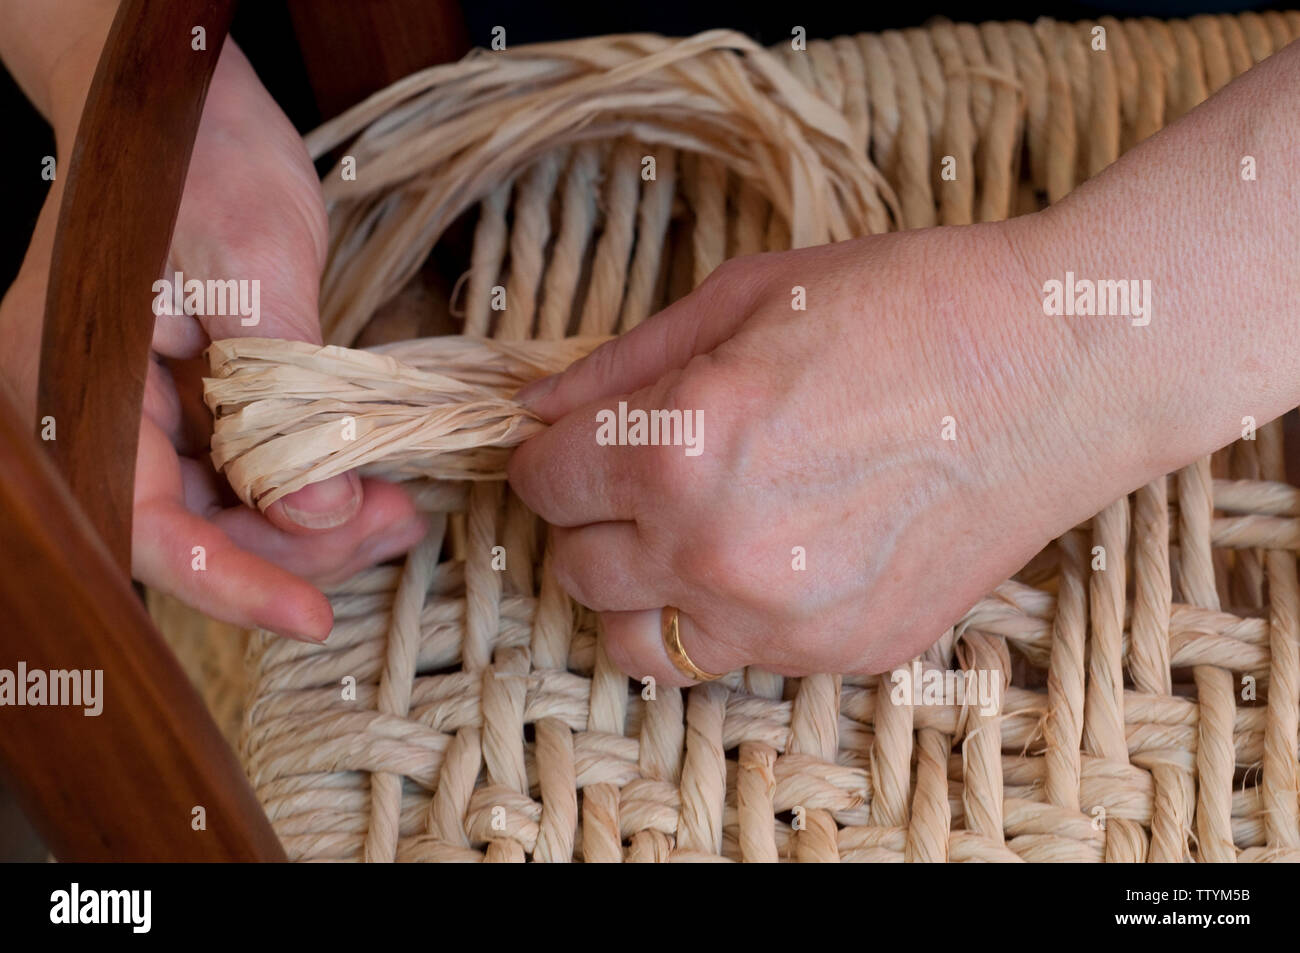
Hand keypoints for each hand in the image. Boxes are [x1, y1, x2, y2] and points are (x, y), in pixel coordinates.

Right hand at [0, 38, 422, 639]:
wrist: (188, 107)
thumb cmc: (199, 157)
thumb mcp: (253, 265)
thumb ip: (285, 394)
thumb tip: (322, 511)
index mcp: (74, 385)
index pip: (146, 525)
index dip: (229, 584)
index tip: (311, 619)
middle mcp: (97, 416)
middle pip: (195, 532)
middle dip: (298, 549)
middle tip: (393, 527)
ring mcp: (142, 414)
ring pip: (227, 513)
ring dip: (314, 526)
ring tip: (398, 511)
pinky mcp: (188, 407)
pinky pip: (244, 474)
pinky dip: (308, 487)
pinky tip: (370, 484)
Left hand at [508, 215, 1150, 684]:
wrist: (1061, 367)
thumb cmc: (910, 306)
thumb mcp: (747, 297)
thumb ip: (621, 363)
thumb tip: (536, 408)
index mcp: (679, 448)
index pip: (543, 484)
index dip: (551, 455)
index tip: (575, 443)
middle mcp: (718, 552)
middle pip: (576, 568)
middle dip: (590, 517)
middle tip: (638, 477)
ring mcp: (784, 619)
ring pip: (634, 644)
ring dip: (638, 589)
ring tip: (684, 535)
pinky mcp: (845, 653)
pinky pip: (733, 661)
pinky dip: (725, 617)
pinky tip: (773, 554)